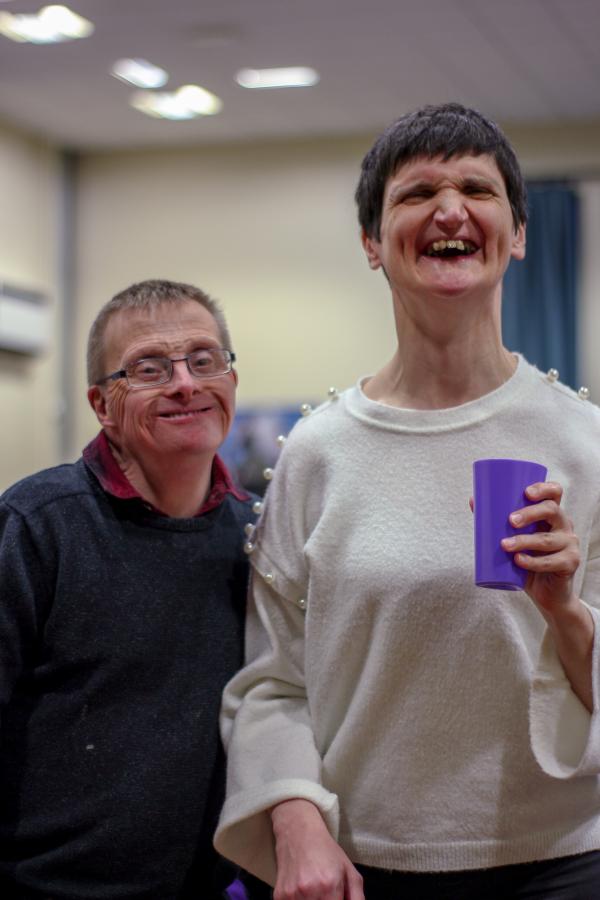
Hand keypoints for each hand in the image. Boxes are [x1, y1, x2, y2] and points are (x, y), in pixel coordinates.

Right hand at [271, 799, 363, 899]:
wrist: (298, 831)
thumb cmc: (325, 851)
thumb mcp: (349, 870)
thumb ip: (357, 897)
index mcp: (330, 885)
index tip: (336, 898)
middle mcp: (310, 891)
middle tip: (328, 894)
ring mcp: (292, 895)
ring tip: (315, 891)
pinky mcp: (279, 896)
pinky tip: (303, 891)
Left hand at [500, 480, 579, 611]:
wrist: (547, 593)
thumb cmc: (528, 560)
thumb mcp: (514, 539)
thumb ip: (497, 522)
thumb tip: (473, 501)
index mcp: (552, 514)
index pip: (555, 493)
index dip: (543, 488)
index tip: (525, 492)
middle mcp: (564, 525)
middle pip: (552, 510)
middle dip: (530, 513)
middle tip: (510, 520)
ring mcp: (570, 544)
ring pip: (547, 539)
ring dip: (524, 541)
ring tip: (504, 545)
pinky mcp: (570, 563)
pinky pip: (551, 561)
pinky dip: (532, 562)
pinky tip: (519, 561)